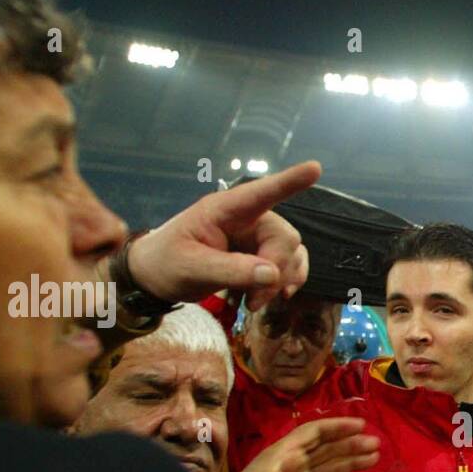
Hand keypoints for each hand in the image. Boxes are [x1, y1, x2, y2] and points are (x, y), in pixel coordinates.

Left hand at [126, 161, 320, 313]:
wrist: (157, 279)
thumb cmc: (166, 263)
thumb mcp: (191, 268)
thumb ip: (230, 270)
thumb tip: (272, 274)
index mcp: (225, 210)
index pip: (261, 192)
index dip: (289, 181)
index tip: (315, 168)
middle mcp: (247, 219)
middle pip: (283, 237)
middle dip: (275, 271)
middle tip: (252, 301)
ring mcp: (256, 238)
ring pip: (291, 254)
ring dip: (281, 282)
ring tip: (253, 303)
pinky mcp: (261, 256)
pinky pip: (290, 266)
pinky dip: (286, 283)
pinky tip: (271, 299)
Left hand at [213, 417, 379, 471]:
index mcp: (282, 455)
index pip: (313, 434)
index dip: (336, 427)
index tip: (360, 425)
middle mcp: (291, 466)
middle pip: (325, 450)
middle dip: (350, 445)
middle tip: (376, 444)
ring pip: (327, 470)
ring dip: (350, 463)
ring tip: (373, 458)